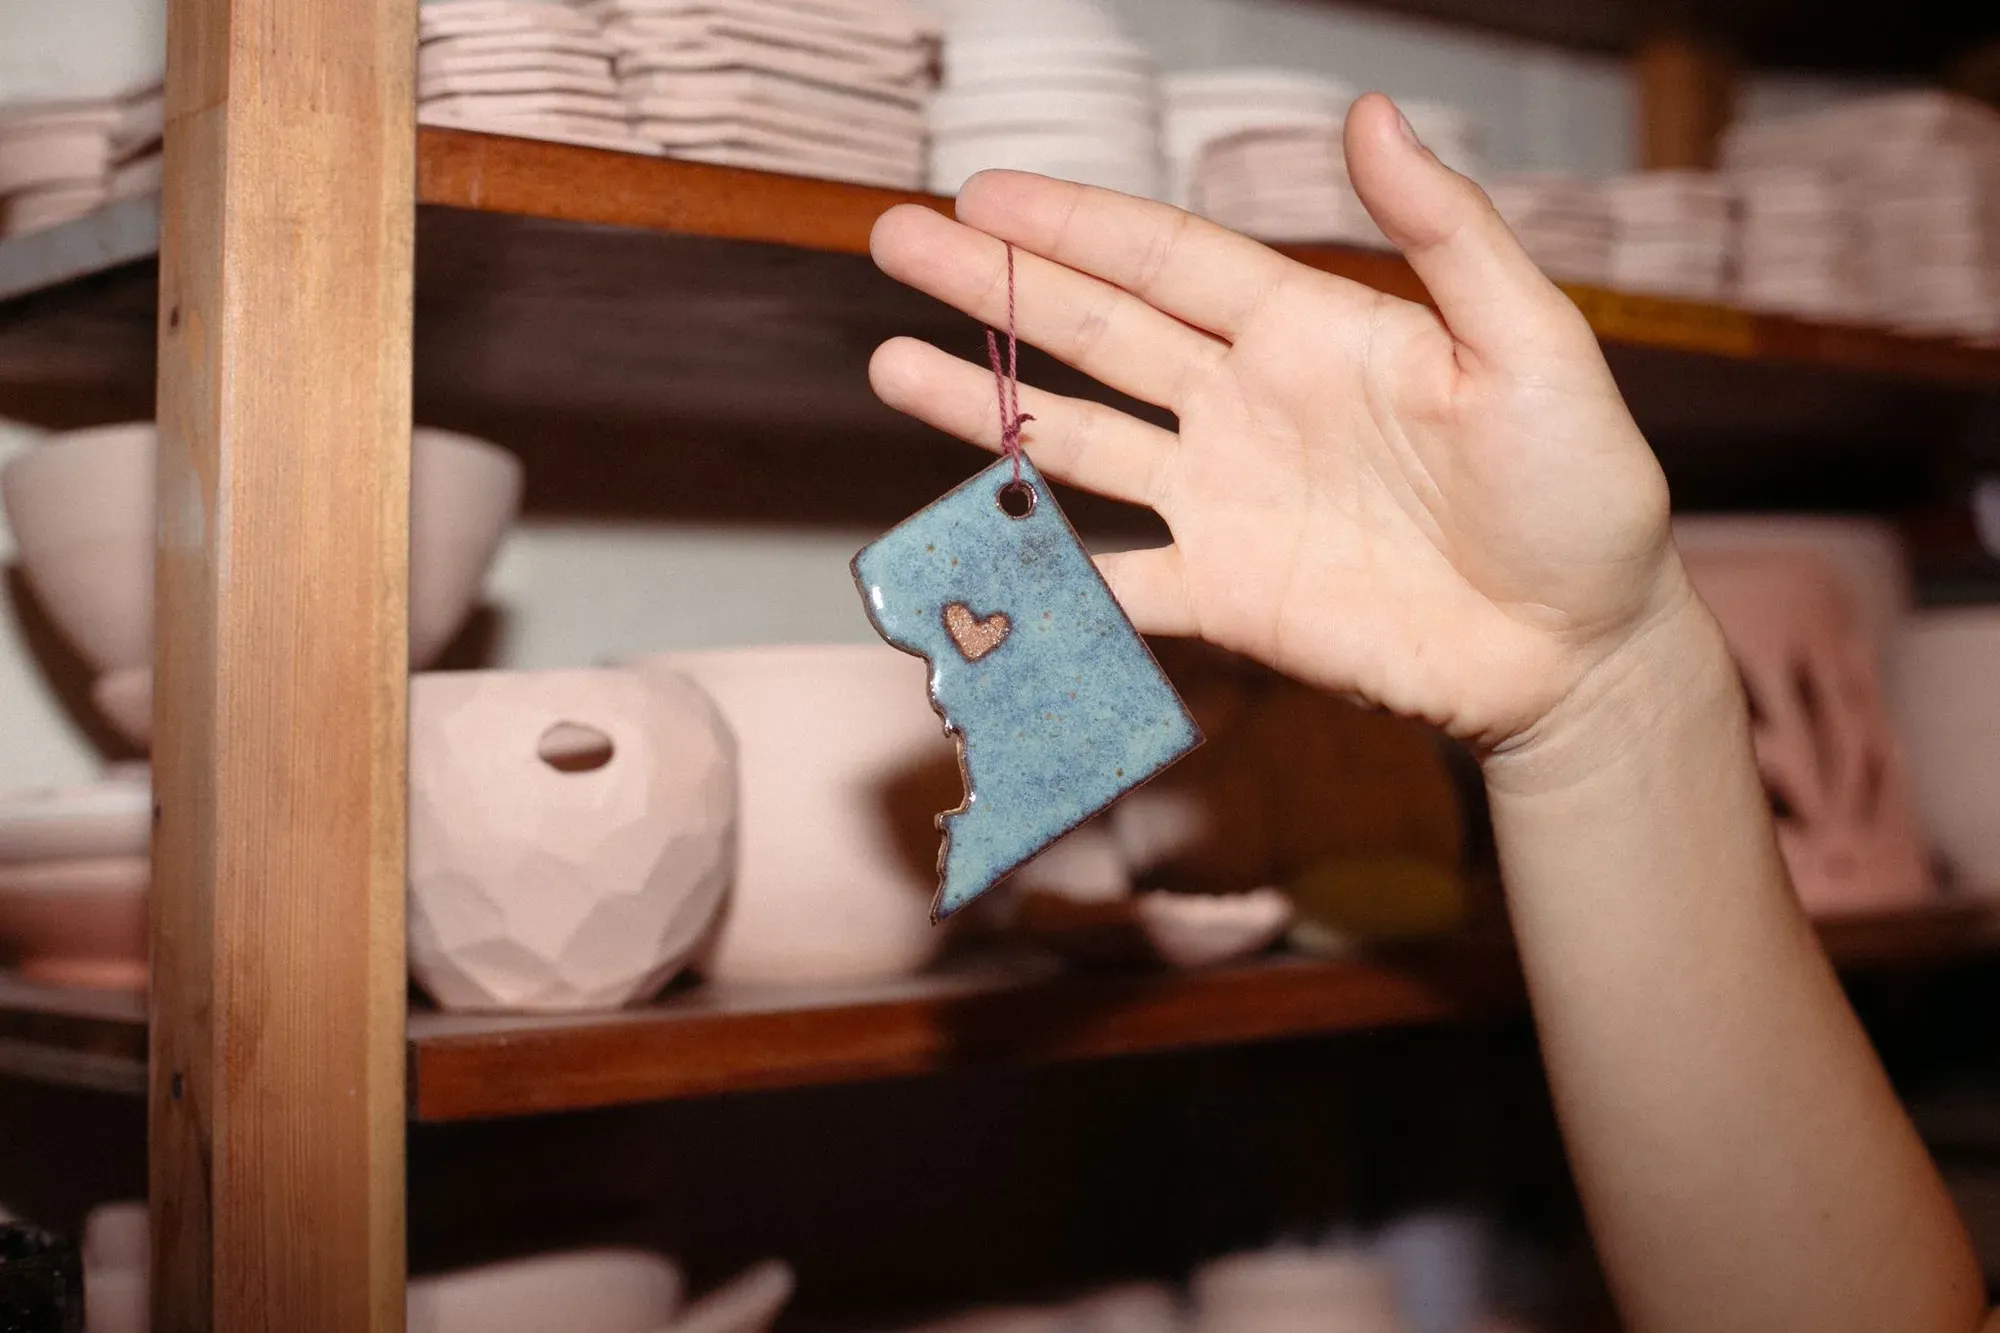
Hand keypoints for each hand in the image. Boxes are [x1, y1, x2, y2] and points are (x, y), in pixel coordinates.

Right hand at [868, 93, 1691, 756]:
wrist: (1577, 649)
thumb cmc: (1579, 489)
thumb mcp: (1534, 344)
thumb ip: (1450, 236)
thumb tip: (1371, 114)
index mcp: (1308, 330)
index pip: (1166, 258)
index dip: (1074, 222)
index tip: (982, 191)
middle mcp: (1246, 404)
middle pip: (1096, 332)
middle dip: (995, 286)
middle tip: (896, 239)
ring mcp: (1224, 502)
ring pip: (1077, 443)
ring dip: (984, 406)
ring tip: (889, 364)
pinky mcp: (1223, 597)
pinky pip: (1110, 580)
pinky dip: (1040, 568)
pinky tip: (968, 539)